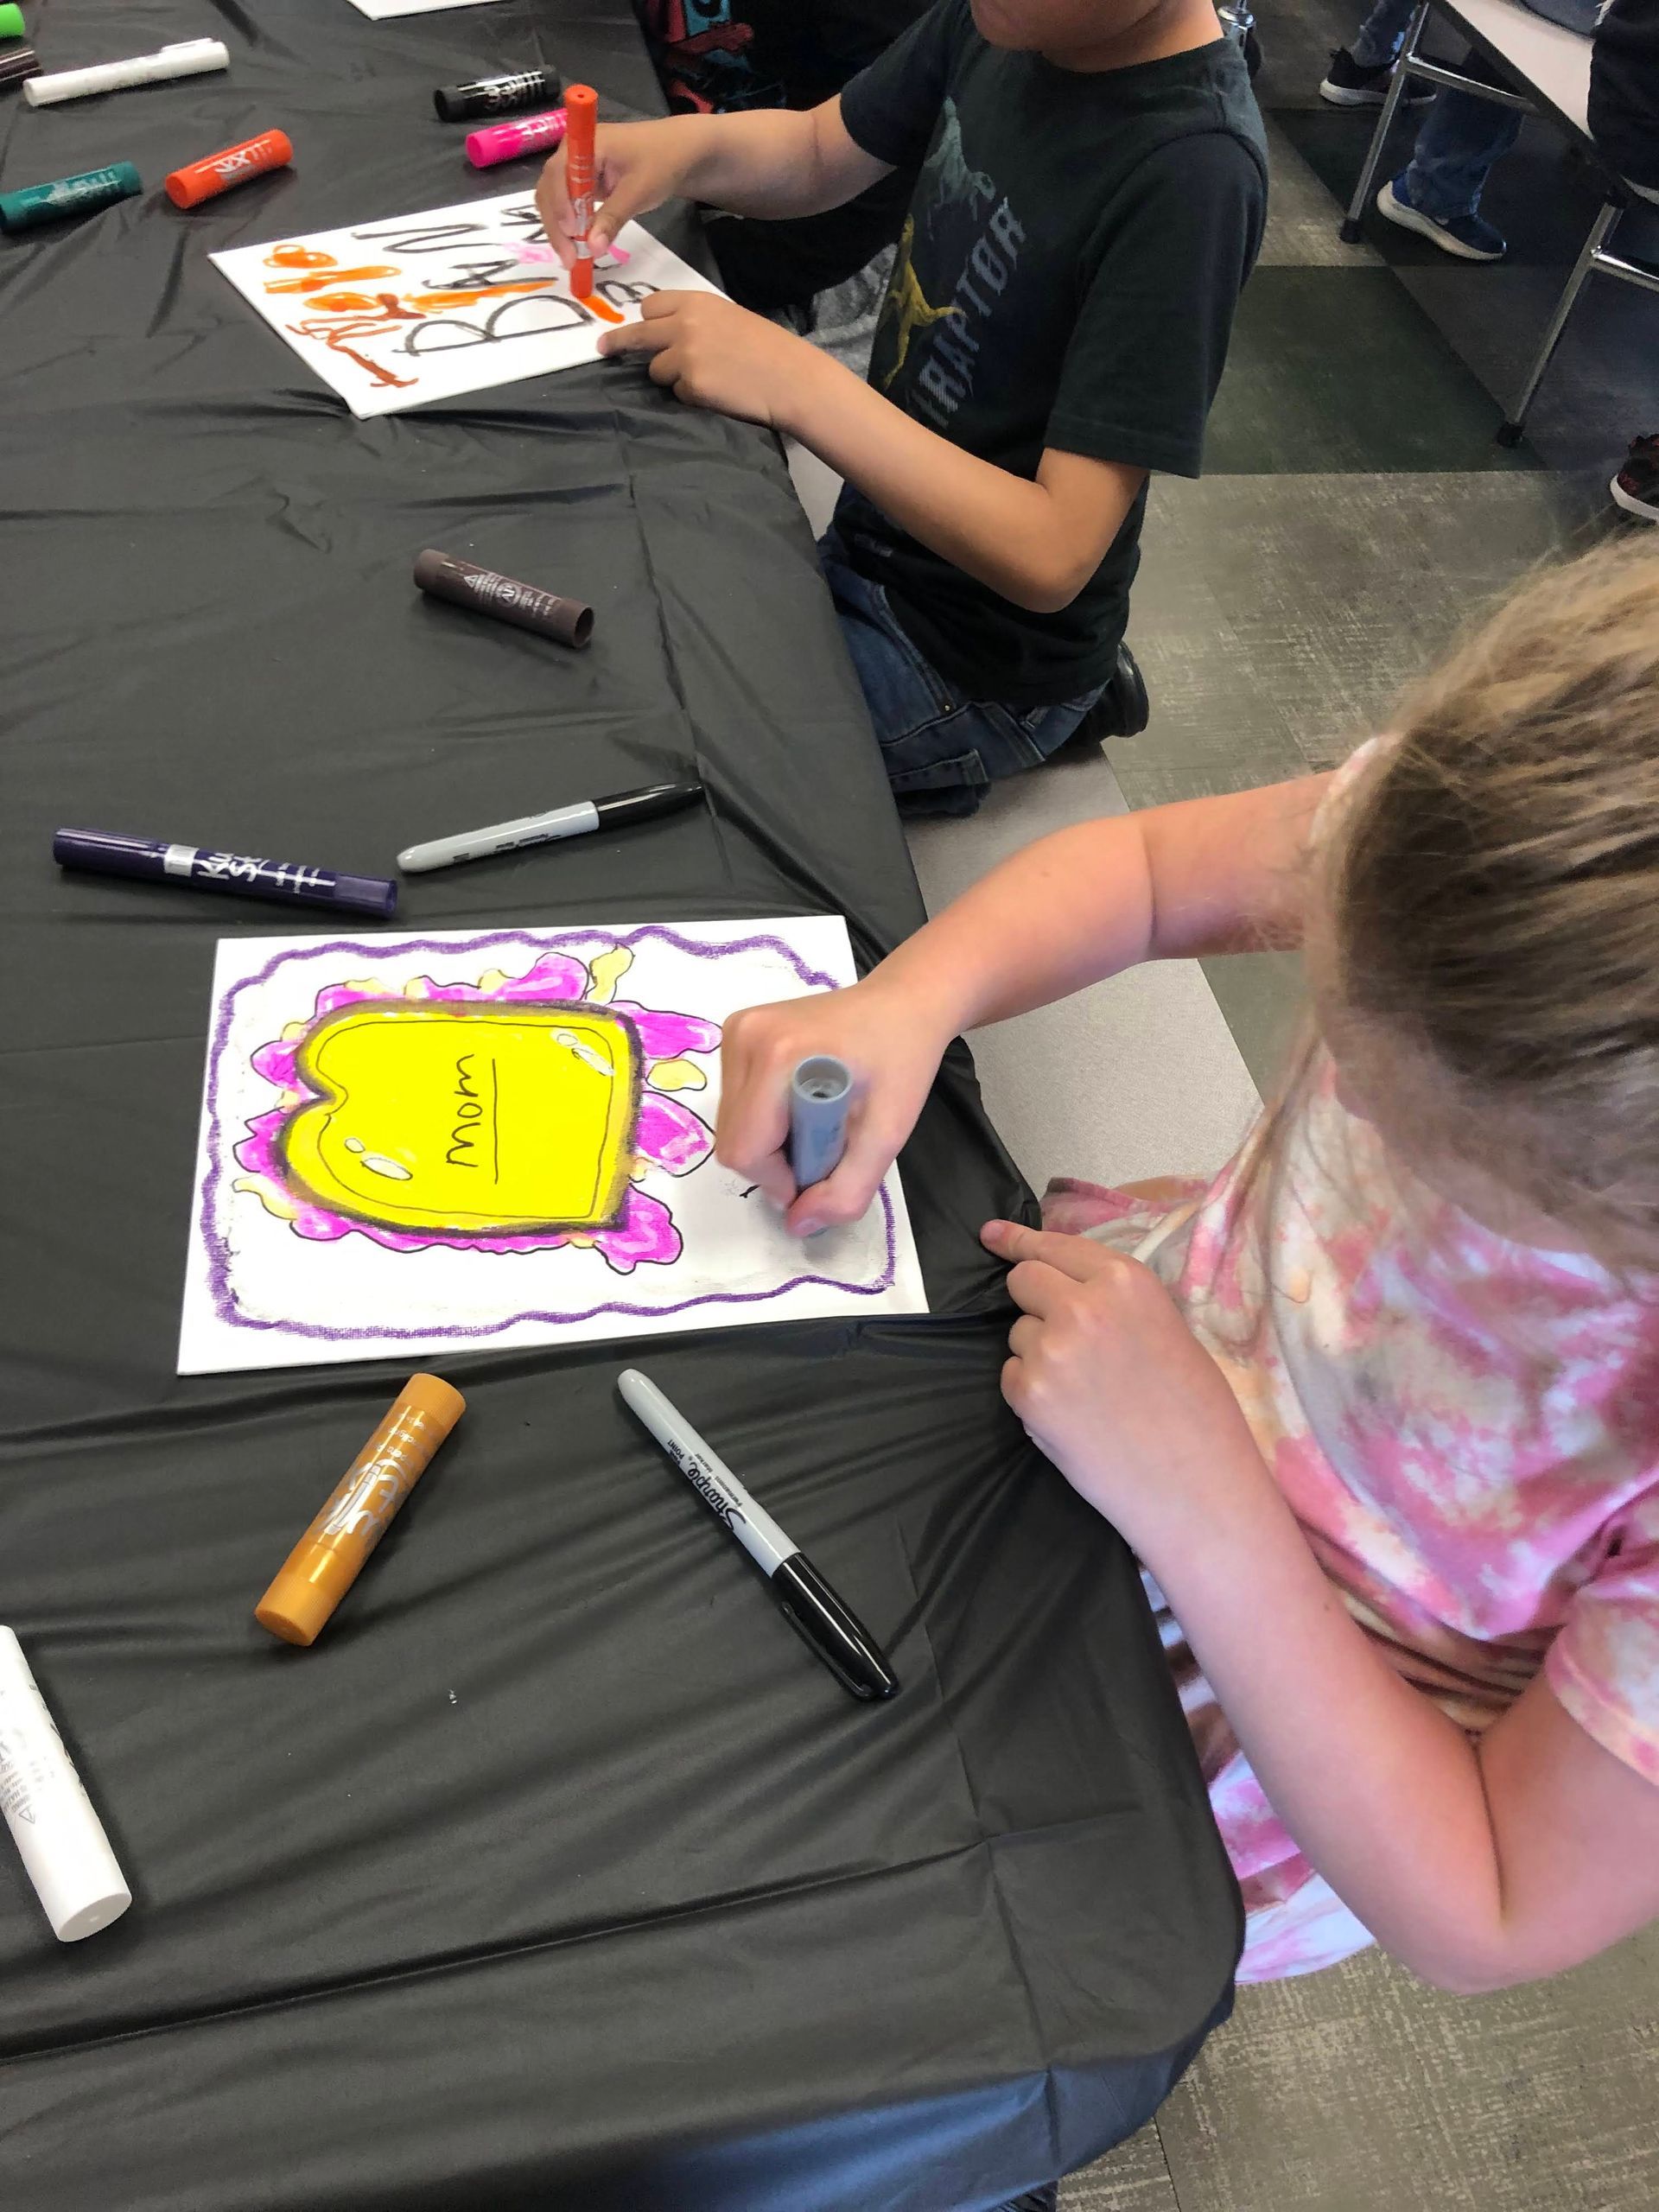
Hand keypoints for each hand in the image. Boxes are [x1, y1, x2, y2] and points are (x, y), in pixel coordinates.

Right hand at [536, 118, 697, 266]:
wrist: (679, 152)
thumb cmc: (661, 162)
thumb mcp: (639, 190)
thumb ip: (613, 218)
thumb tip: (592, 248)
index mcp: (584, 143)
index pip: (558, 173)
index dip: (560, 203)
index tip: (572, 231)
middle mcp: (572, 152)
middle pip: (550, 189)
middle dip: (556, 224)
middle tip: (569, 258)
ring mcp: (575, 167)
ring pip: (554, 200)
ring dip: (559, 229)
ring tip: (572, 258)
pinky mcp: (582, 182)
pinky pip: (567, 205)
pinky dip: (570, 226)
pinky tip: (576, 246)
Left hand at [597, 292, 823, 432]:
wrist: (789, 377)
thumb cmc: (767, 348)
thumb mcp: (728, 318)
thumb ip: (695, 320)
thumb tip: (664, 332)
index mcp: (696, 302)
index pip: (650, 306)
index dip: (646, 321)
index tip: (633, 328)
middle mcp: (684, 324)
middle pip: (638, 334)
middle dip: (618, 343)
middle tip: (602, 349)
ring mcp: (685, 355)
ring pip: (655, 370)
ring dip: (670, 376)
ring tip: (706, 378)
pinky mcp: (690, 385)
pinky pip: (676, 392)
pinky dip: (690, 395)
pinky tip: (716, 391)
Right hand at [717, 979, 951, 1234]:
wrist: (903, 1004)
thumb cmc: (901, 1063)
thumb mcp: (887, 1135)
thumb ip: (846, 1190)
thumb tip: (798, 1225)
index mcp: (778, 1057)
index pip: (745, 1151)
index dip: (780, 1179)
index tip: (823, 1168)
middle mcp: (745, 1036)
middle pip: (733, 1140)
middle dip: (776, 1160)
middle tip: (826, 1141)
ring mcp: (737, 1030)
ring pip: (731, 1124)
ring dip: (770, 1140)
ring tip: (817, 1118)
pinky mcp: (737, 1030)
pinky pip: (734, 1100)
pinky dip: (764, 1117)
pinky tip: (800, 1100)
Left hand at [982, 1219, 1259, 1543]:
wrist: (1194, 1486)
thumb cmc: (1197, 1410)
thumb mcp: (1165, 1328)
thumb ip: (1114, 1301)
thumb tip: (1065, 1288)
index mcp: (1125, 1280)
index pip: (1054, 1246)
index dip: (1018, 1240)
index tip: (991, 1235)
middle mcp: (1081, 1304)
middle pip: (1023, 1280)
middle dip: (1033, 1299)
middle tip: (1060, 1333)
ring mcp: (1049, 1349)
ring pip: (1018, 1332)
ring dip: (1038, 1352)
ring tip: (1088, 1390)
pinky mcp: (1028, 1394)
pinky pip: (1012, 1375)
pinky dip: (1031, 1391)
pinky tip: (1072, 1415)